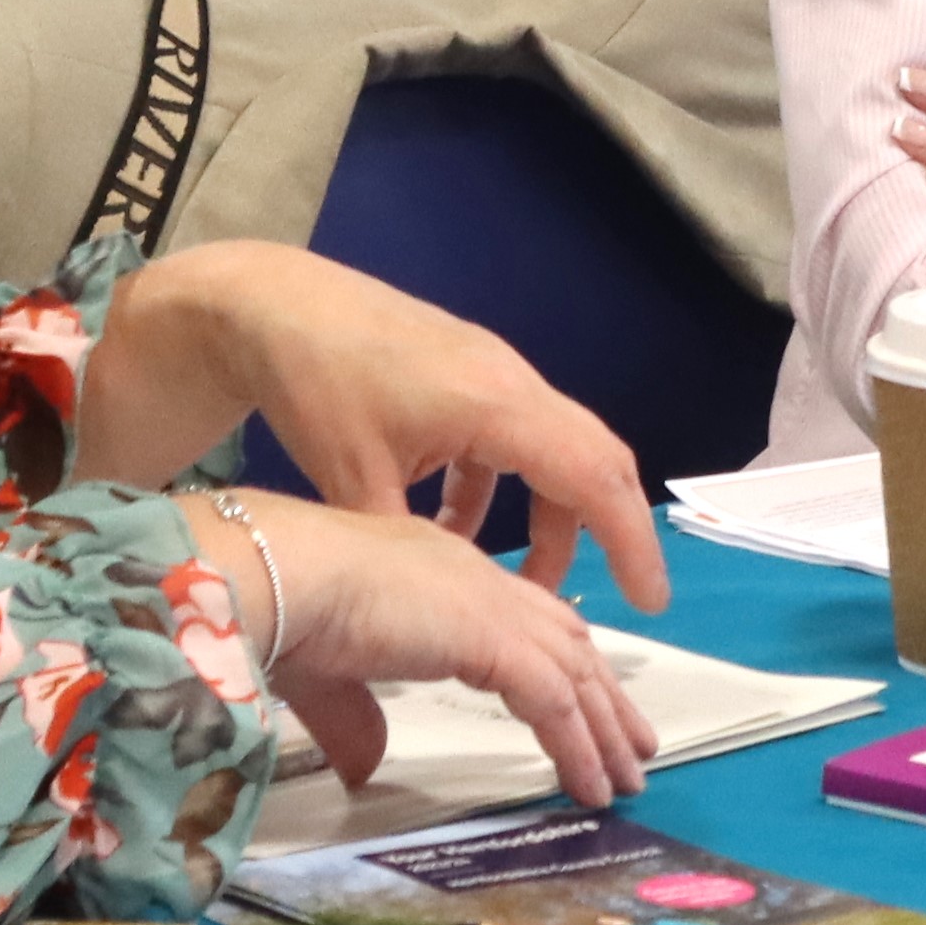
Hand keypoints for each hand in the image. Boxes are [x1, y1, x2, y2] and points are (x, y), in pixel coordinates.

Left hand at [143, 241, 672, 608]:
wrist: (275, 304)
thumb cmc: (316, 385)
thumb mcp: (354, 483)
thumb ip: (406, 551)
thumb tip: (434, 621)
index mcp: (497, 406)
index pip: (592, 477)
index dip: (629, 541)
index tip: (650, 600)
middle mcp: (512, 384)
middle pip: (594, 460)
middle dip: (613, 532)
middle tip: (628, 599)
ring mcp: (492, 375)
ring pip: (553, 453)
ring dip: (548, 518)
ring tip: (524, 586)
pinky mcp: (466, 376)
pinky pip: (510, 441)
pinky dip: (499, 492)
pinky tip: (454, 533)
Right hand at [240, 487, 652, 801]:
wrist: (273, 575)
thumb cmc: (284, 612)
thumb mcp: (327, 680)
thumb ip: (355, 721)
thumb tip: (365, 769)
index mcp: (441, 575)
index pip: (522, 621)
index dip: (558, 665)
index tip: (583, 709)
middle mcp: (477, 580)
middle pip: (565, 642)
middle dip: (602, 696)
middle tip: (632, 747)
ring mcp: (490, 605)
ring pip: (572, 672)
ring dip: (604, 728)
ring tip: (629, 776)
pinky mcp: (492, 637)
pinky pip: (554, 702)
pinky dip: (578, 746)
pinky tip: (592, 787)